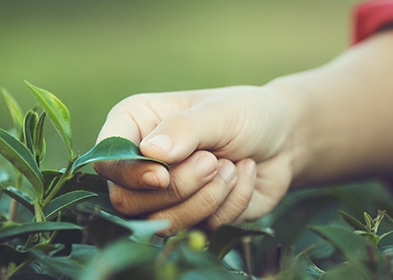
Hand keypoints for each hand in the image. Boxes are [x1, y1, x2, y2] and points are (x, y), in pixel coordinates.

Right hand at [94, 86, 302, 234]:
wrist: (284, 140)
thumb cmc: (246, 114)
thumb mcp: (219, 112)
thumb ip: (185, 128)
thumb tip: (150, 153)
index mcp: (135, 124)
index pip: (107, 161)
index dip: (128, 175)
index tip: (162, 175)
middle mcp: (142, 163)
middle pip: (128, 201)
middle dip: (178, 187)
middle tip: (213, 162)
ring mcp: (165, 195)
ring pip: (163, 222)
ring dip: (206, 198)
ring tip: (231, 168)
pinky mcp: (193, 218)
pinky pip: (200, 229)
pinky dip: (230, 204)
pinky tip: (243, 175)